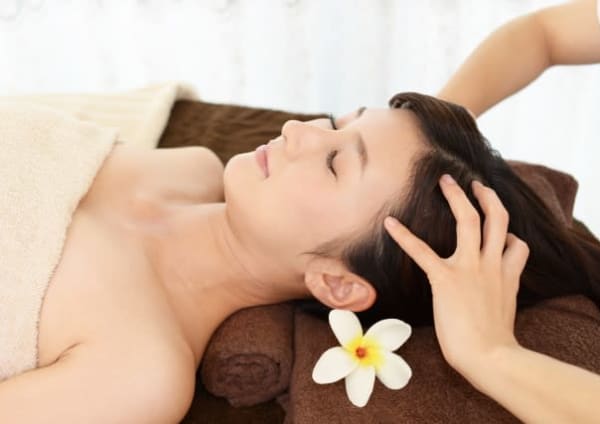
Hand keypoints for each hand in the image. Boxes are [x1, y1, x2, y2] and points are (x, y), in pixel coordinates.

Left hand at [383, 174, 529, 378]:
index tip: (503, 232)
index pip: (518, 245)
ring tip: (446, 181)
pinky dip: (404, 235)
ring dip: (458, 197)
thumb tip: (492, 290)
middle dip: (487, 196)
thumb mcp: (506, 311)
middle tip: (475, 182)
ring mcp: (471, 268)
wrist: (491, 357)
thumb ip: (501, 293)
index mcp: (508, 275)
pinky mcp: (446, 278)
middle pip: (497, 219)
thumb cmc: (494, 343)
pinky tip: (389, 223)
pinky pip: (422, 250)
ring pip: (470, 220)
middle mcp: (492, 265)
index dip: (511, 235)